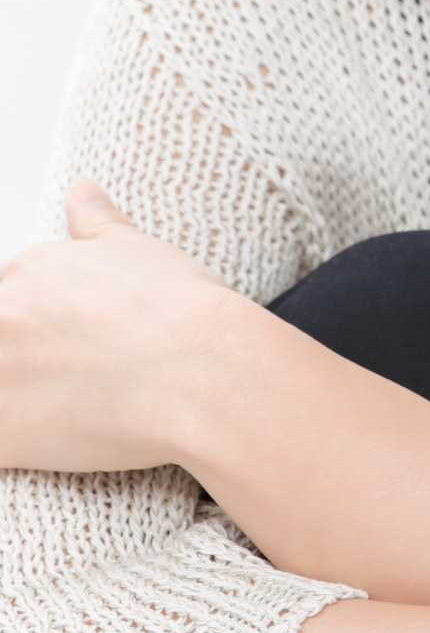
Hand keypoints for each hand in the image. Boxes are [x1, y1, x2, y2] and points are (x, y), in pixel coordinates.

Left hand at [0, 180, 237, 469]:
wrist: (206, 371)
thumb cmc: (182, 309)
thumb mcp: (138, 248)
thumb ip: (97, 222)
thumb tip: (80, 190)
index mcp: (28, 272)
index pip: (8, 301)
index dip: (44, 328)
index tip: (78, 346)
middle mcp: (2, 316)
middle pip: (2, 339)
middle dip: (31, 359)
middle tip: (82, 377)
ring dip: (22, 395)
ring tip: (73, 406)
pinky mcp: (6, 436)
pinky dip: (19, 442)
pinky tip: (57, 440)